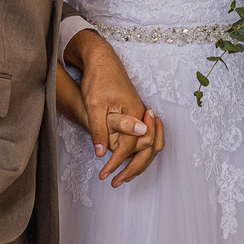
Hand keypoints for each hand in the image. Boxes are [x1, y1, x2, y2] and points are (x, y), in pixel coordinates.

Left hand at [65, 30, 162, 185]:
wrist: (103, 60)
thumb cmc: (99, 81)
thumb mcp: (94, 105)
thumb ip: (99, 129)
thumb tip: (102, 153)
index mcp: (134, 113)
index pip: (129, 146)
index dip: (116, 163)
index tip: (104, 174)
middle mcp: (142, 115)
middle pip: (147, 149)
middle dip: (132, 169)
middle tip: (115, 182)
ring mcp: (141, 115)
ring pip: (149, 146)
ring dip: (138, 164)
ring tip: (121, 177)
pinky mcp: (137, 115)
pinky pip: (144, 140)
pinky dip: (138, 154)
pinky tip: (125, 161)